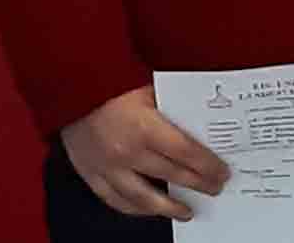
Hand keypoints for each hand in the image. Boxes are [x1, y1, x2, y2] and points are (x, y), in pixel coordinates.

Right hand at [60, 86, 228, 220]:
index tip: (221, 172)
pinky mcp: (90, 174)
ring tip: (186, 211)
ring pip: (142, 198)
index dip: (207, 167)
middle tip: (214, 189)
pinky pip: (113, 200)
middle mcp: (125, 152)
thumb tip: (200, 125)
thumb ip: (172, 109)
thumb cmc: (113, 81)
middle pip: (170, 175)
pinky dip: (134, 208)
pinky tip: (148, 210)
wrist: (72, 86)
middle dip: (198, 184)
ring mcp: (106, 167)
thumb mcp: (151, 88)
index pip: (186, 154)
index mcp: (144, 128)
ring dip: (167, 207)